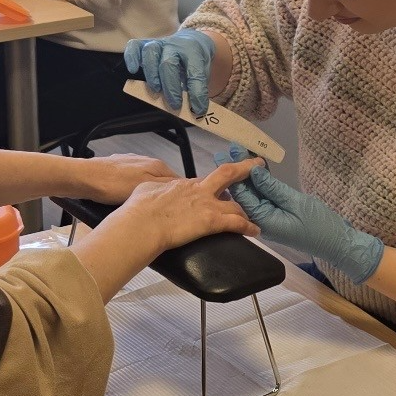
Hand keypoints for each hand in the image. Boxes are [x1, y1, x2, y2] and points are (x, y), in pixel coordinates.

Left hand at [72, 153, 176, 203]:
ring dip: (148, 193)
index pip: (179, 181)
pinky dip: (134, 190)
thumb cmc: (113, 186)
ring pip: (147, 181)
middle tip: (162, 212)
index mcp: (157, 165)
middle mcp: (146, 161)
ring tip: (146, 207)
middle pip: (163, 181)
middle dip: (164, 195)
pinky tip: (129, 199)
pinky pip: (133, 181)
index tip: (179, 210)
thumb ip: (166, 187)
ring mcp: (131, 163)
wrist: (85, 178)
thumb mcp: (145, 188)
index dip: (180, 196)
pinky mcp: (118, 168)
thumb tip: (185, 187)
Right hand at [99, 159, 255, 255]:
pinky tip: (255, 230)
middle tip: (256, 164)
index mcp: (184, 184)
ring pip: (236, 204)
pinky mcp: (211, 221)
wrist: (143, 222)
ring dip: (245, 210)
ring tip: (253, 216)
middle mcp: (200, 191)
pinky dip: (248, 226)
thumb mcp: (147, 188)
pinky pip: (236, 223)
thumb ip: (157, 188)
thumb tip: (155, 191)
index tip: (221, 183)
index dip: (215, 182)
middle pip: (227, 174)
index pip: (205, 180)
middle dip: (244, 168)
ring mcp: (207, 205)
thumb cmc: (139, 208)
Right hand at [124, 29, 215, 116]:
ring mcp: (159, 43)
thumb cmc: (194, 62)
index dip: (196, 93)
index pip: (194, 72)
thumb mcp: (202, 73)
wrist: (191, 41)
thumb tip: (191, 110)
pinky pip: (134, 47)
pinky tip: (133, 70)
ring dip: (151, 74)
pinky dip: (131, 58)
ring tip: (156, 90)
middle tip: (175, 105)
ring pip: (150, 53)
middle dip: (171, 87)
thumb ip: (195, 88)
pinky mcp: (145, 44)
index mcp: (193, 51)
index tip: (198, 109)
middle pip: (168, 63)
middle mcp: (175, 45)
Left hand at [217, 146, 384, 283]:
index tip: (229, 153)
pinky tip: (255, 170)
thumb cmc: (319, 225)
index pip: (243, 196)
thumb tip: (253, 171)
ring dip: (247, 175)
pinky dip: (259, 184)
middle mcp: (261, 221)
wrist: (337, 243)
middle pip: (245, 194)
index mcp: (263, 221)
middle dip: (238, 172)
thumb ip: (273, 188)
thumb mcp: (296, 203)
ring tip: (239, 153)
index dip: (235, 173)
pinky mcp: (275, 216)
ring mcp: (268, 219)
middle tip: (232, 148)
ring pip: (253, 195)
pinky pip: (263, 199)